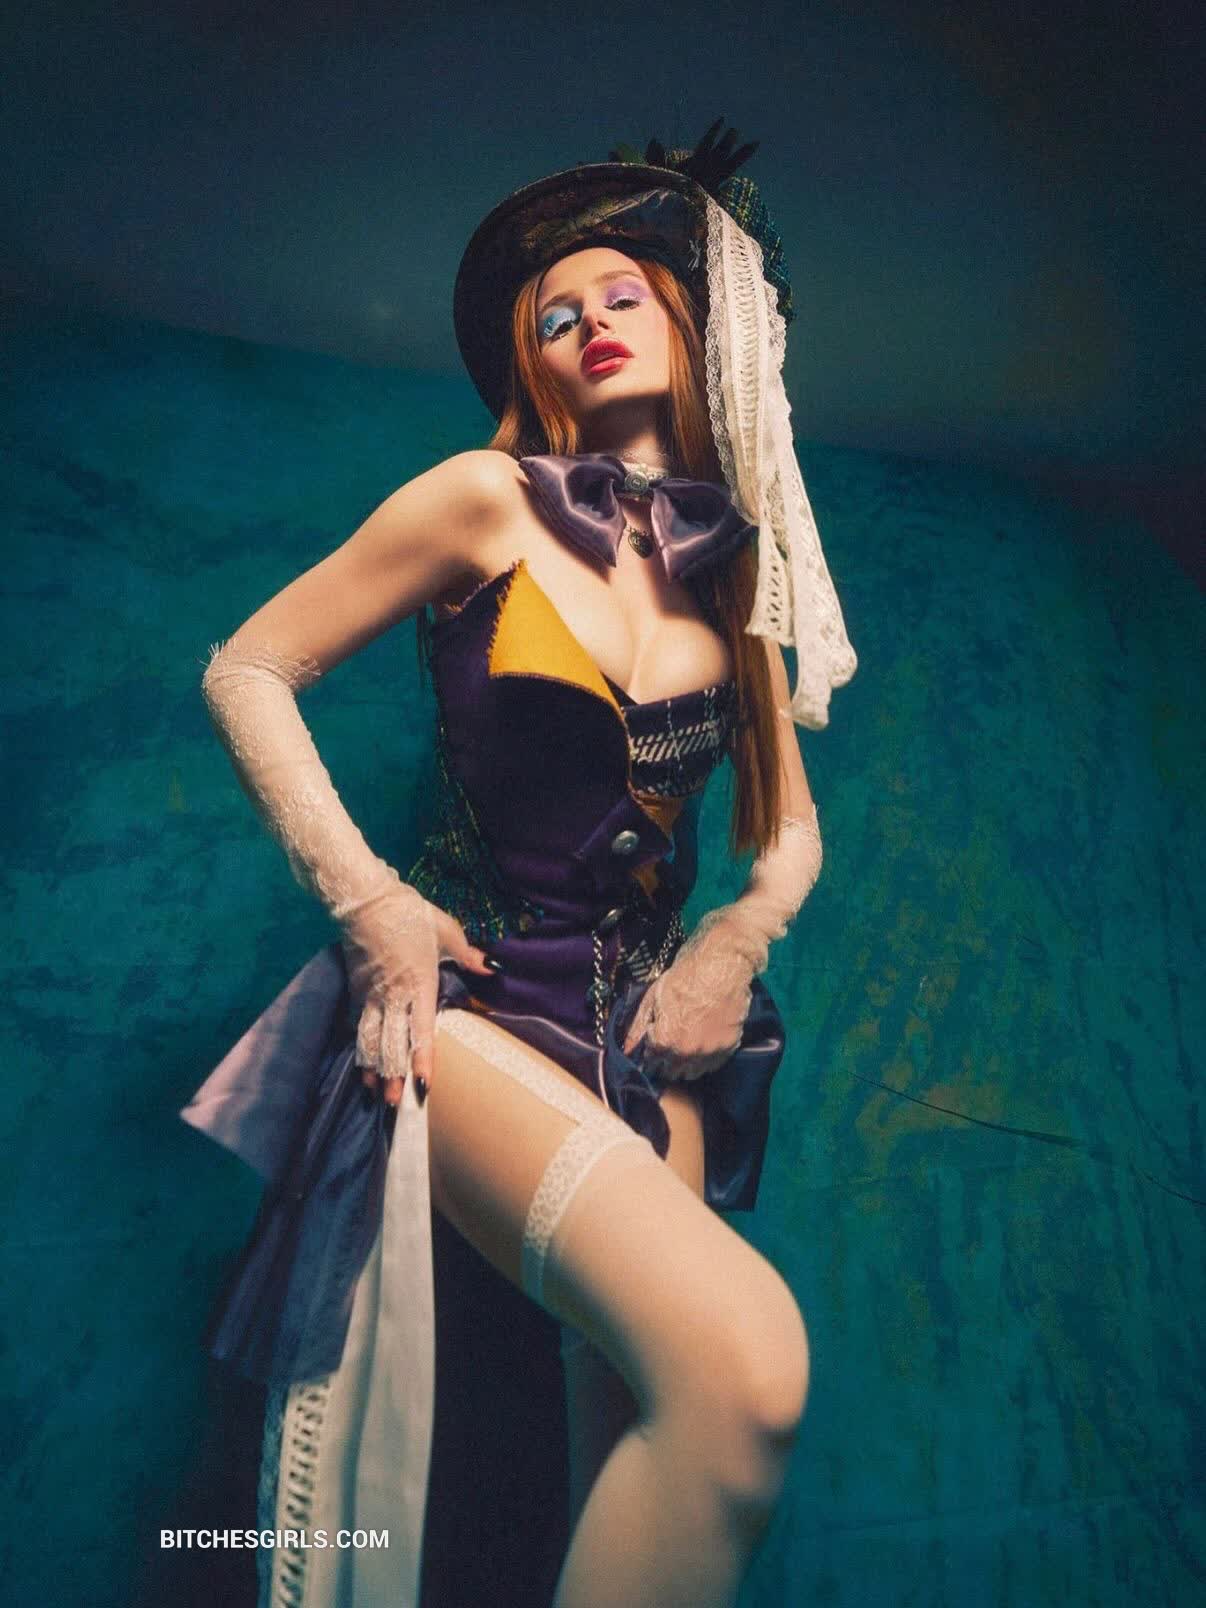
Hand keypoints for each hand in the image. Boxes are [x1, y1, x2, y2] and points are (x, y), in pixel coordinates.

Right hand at [339, 871, 496, 1106]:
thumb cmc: (410, 914)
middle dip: (394, 1075)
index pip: (422, 1031)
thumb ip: (470, 955)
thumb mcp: (447, 931)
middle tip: (396, 1103)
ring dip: (374, 1068)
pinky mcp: (357, 990)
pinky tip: (362, 1064)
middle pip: (392, 1043)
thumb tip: (494, 969)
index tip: (424, 1085)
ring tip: (376, 1092)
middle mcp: (394, 996)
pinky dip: (361, 1048)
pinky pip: (359, 1026)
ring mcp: (372, 995)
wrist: (366, 901)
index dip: (423, 1060)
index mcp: (420, 984)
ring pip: (371, 1040)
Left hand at [620, 907, 762, 1081]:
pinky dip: (706, 1059)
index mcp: (664, 1040)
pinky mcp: (729, 1046)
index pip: (650, 1063)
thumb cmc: (685, 975)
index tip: (654, 1043)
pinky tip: (703, 1041)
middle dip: (666, 1061)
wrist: (723, 963)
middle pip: (671, 1072)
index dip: (650, 1052)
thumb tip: (627, 1049)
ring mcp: (709, 1052)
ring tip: (686, 1043)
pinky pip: (713, 1065)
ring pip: (692, 1073)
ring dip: (686, 1064)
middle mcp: (686, 1053)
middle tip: (670, 1042)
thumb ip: (639, 1027)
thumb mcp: (653, 997)